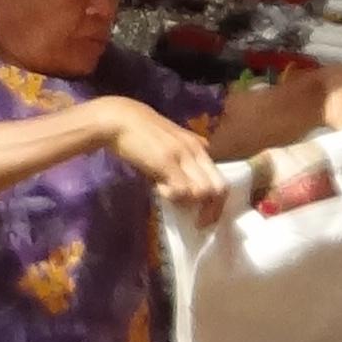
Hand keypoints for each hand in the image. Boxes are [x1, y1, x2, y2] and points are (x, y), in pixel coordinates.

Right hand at [105, 97, 229, 213]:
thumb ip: (189, 149)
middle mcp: (196, 151)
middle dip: (211, 211)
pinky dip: (173, 196)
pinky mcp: (166, 162)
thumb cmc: (143, 131)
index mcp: (199, 147)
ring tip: (169, 196)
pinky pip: (181, 189)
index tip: (206, 217)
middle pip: (218, 188)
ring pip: (202, 191)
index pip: (221, 180)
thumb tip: (204, 156)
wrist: (121, 119)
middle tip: (197, 222)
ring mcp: (182, 156)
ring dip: (188, 202)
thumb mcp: (173, 138)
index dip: (217, 204)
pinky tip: (158, 189)